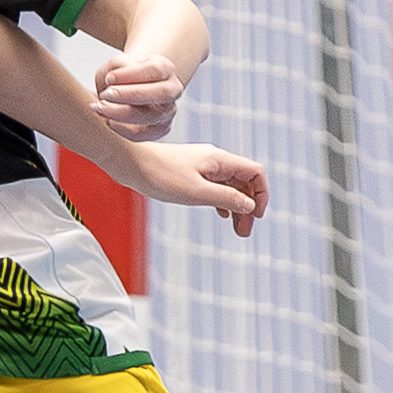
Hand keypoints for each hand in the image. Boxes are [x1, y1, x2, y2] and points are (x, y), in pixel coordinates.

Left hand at [88, 51, 183, 142]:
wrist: (130, 89)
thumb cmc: (124, 75)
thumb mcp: (118, 63)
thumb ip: (117, 67)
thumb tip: (113, 83)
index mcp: (166, 69)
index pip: (155, 70)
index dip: (131, 74)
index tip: (109, 78)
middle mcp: (172, 90)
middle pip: (161, 93)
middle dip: (130, 95)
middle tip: (105, 95)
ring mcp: (168, 112)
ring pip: (152, 116)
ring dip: (122, 113)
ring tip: (100, 108)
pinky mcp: (159, 130)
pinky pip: (143, 134)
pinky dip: (122, 129)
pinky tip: (108, 120)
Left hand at [121, 141, 265, 237]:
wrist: (131, 164)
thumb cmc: (161, 175)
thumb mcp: (197, 193)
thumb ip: (226, 198)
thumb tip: (250, 206)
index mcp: (220, 160)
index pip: (256, 173)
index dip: (262, 194)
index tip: (256, 216)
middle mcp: (215, 161)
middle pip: (245, 182)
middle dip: (249, 206)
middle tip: (244, 232)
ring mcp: (203, 166)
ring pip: (230, 186)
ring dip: (236, 207)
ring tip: (237, 229)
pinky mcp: (192, 173)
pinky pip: (216, 187)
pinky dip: (222, 201)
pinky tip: (220, 214)